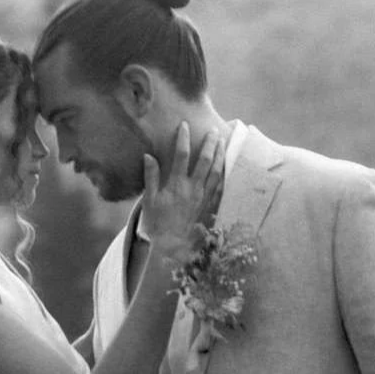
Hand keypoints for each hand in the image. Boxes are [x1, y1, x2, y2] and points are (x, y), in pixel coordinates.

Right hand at [142, 123, 223, 263]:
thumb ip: (151, 177)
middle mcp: (193, 188)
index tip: (184, 126)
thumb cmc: (158, 224)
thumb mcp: (150, 200)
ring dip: (220, 155)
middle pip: (205, 160)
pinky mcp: (211, 206)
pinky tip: (225, 166)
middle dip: (210, 143)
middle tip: (213, 130)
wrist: (173, 247)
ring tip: (222, 142)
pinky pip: (220, 186)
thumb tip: (149, 156)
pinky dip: (224, 173)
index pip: (181, 155)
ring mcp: (204, 197)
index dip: (183, 138)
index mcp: (176, 184)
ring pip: (216, 171)